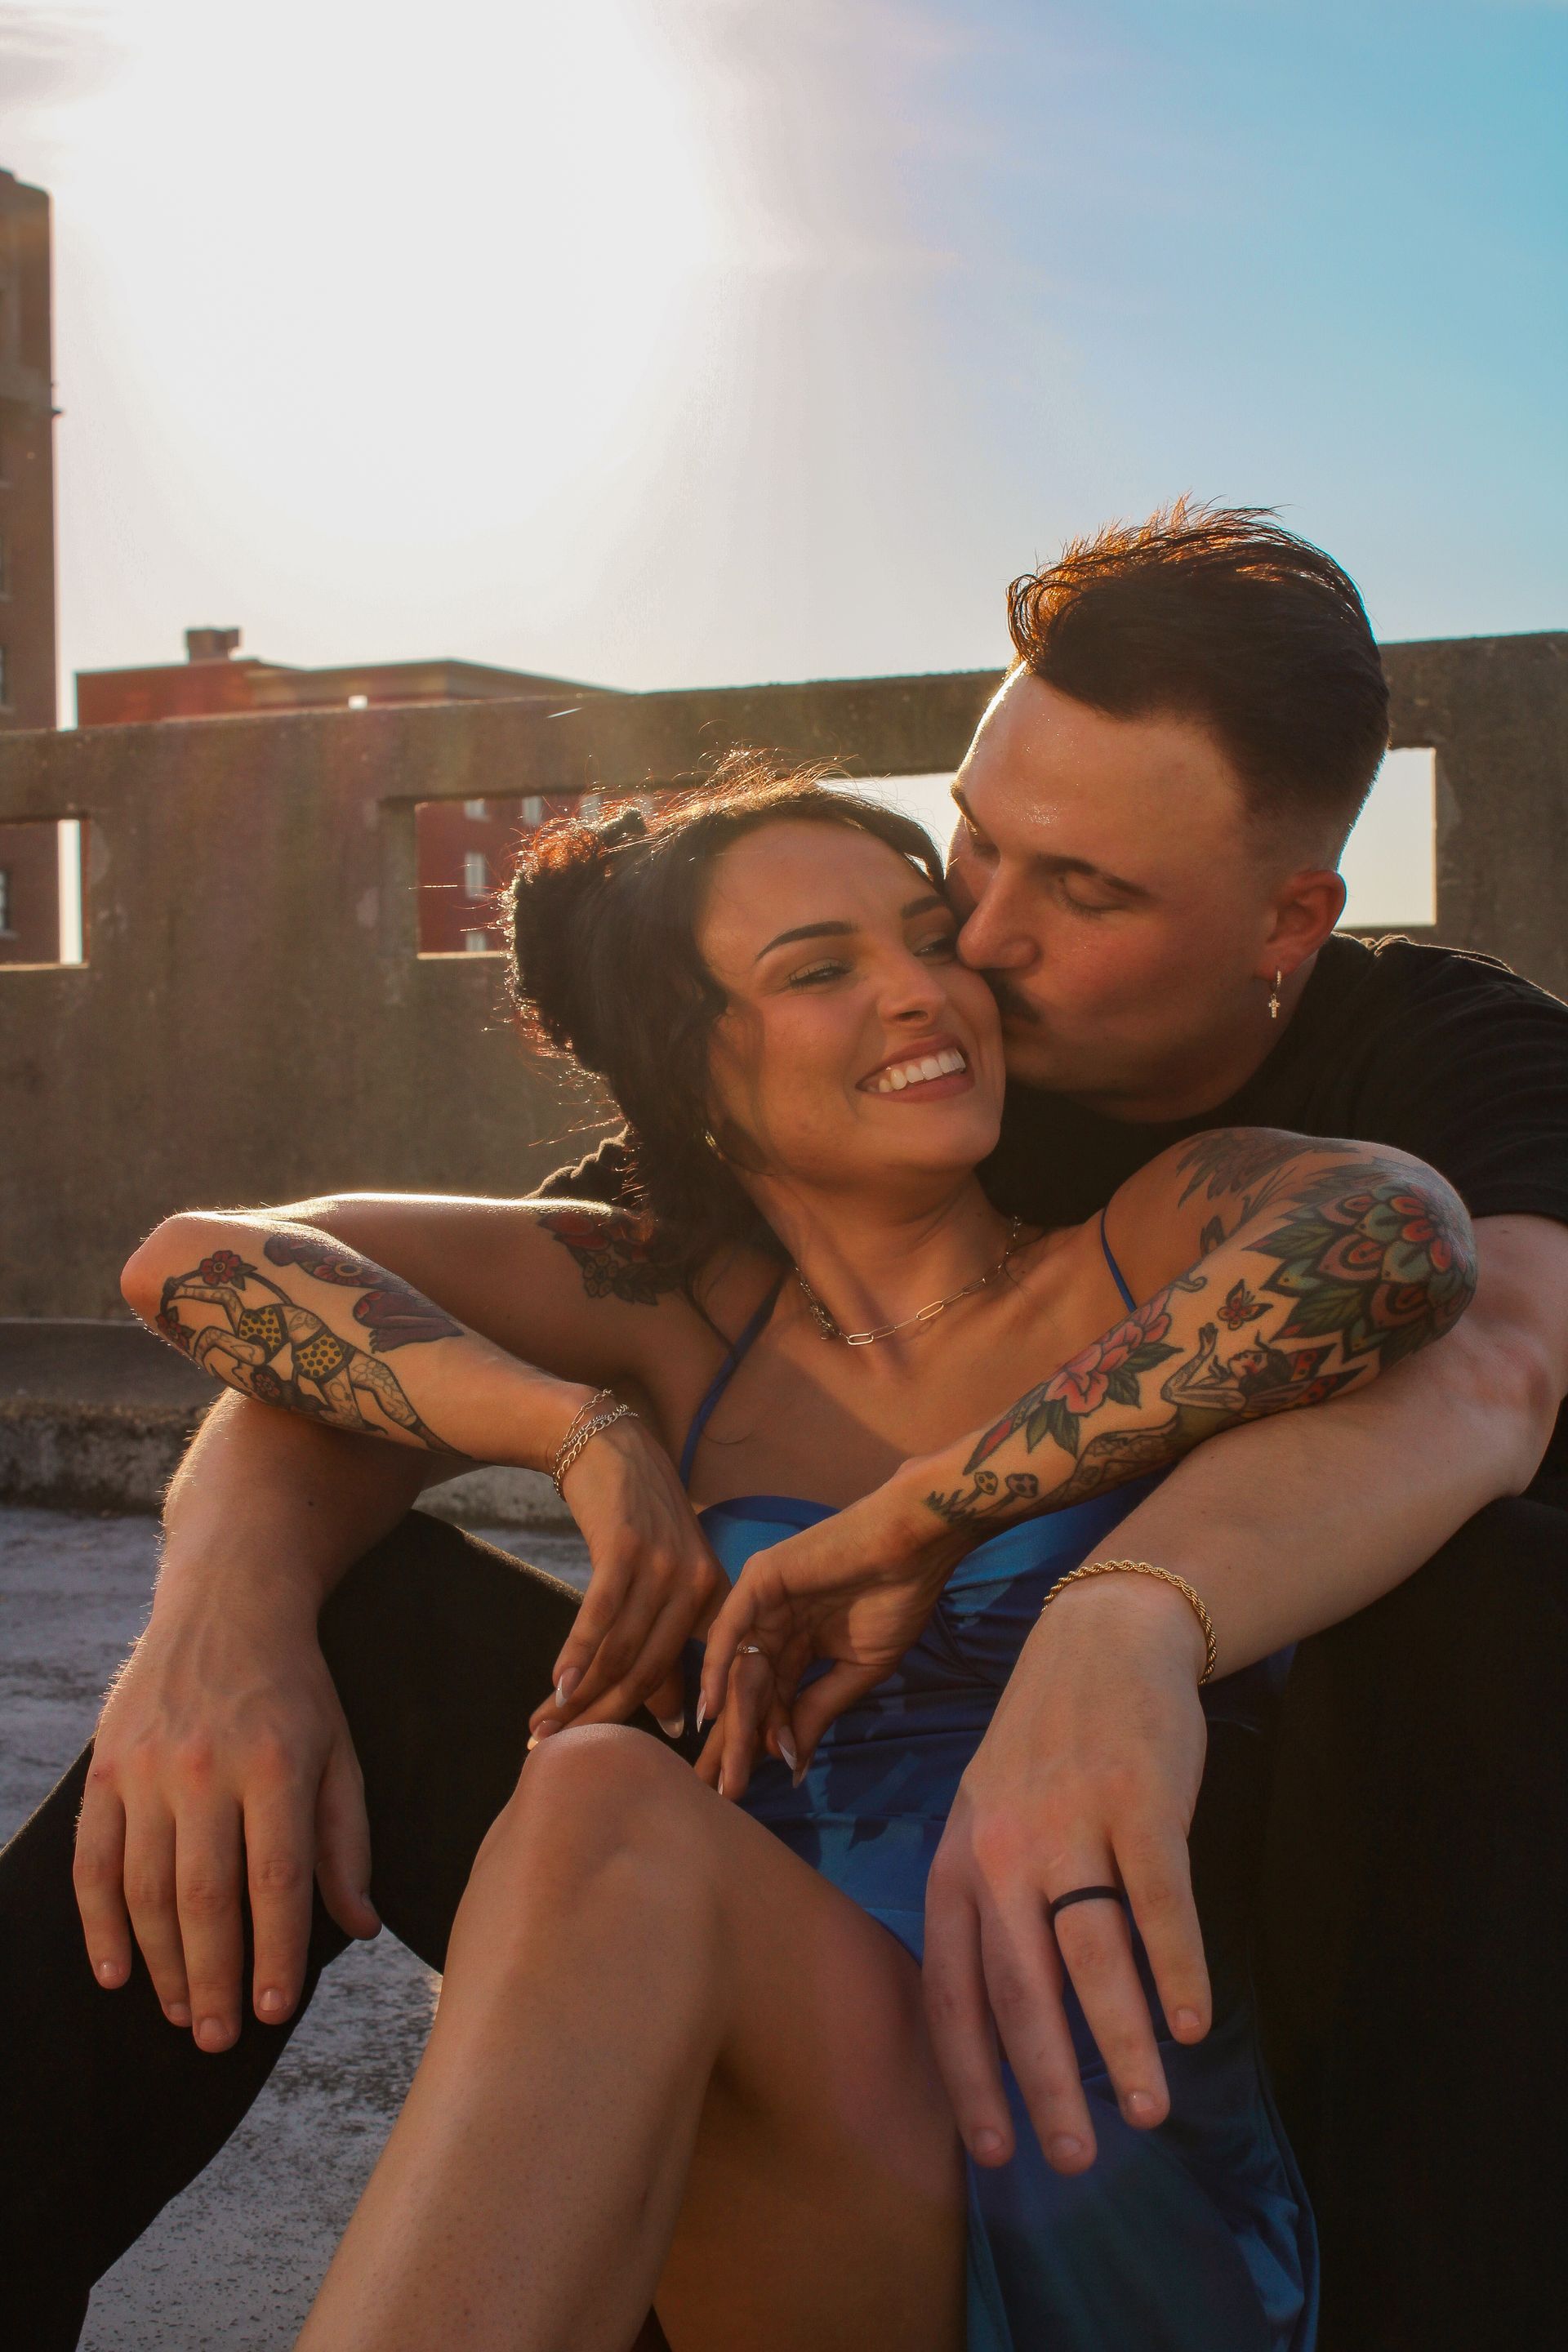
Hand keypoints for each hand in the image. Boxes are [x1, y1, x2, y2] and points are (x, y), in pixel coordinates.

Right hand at [73, 1586, 379, 2050]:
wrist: (228, 1604)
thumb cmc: (297, 1689)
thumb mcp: (342, 1751)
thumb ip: (347, 1841)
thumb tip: (359, 1927)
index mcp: (277, 1764)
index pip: (276, 1881)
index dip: (276, 1955)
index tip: (275, 2013)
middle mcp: (206, 1769)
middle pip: (205, 1898)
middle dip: (212, 1979)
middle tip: (217, 2039)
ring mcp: (148, 1768)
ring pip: (146, 1890)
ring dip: (161, 1964)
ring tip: (179, 2013)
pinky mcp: (106, 1767)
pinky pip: (93, 1862)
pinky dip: (100, 1925)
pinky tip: (117, 1972)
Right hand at [528, 1415, 728, 1742]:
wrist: (607, 1442)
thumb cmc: (635, 1517)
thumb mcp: (664, 1578)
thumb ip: (670, 1644)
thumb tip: (675, 1721)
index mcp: (717, 1595)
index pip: (694, 1674)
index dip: (663, 1723)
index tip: (628, 1759)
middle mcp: (699, 1583)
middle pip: (651, 1670)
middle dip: (605, 1718)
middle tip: (564, 1752)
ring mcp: (664, 1564)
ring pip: (621, 1651)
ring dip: (578, 1697)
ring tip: (543, 1728)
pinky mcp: (625, 1548)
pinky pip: (600, 1615)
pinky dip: (577, 1655)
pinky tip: (555, 1687)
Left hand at [699, 1461, 969, 1779]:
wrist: (913, 1547)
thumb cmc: (896, 1600)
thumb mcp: (856, 1670)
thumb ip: (817, 1709)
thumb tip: (791, 1762)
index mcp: (794, 1646)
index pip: (768, 1703)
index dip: (759, 1746)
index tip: (746, 1791)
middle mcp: (770, 1627)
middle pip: (746, 1693)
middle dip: (734, 1744)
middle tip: (720, 1793)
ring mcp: (761, 1603)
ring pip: (739, 1671)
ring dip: (731, 1723)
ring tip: (724, 1770)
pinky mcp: (758, 1581)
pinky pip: (731, 1630)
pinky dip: (718, 1669)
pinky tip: (712, 1711)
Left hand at [922, 1573, 1211, 2175]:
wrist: (1101, 1637)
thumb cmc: (1043, 1745)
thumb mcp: (984, 1814)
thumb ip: (987, 1902)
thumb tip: (1006, 2021)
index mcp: (957, 1860)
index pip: (952, 1989)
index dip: (972, 2075)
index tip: (996, 2152)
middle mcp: (1001, 1847)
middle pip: (1019, 1987)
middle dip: (1047, 2082)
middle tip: (1075, 2157)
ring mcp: (1070, 1820)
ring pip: (1092, 1954)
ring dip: (1122, 2041)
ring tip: (1151, 2108)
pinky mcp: (1139, 1799)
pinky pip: (1159, 1902)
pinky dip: (1177, 1968)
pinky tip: (1192, 2024)